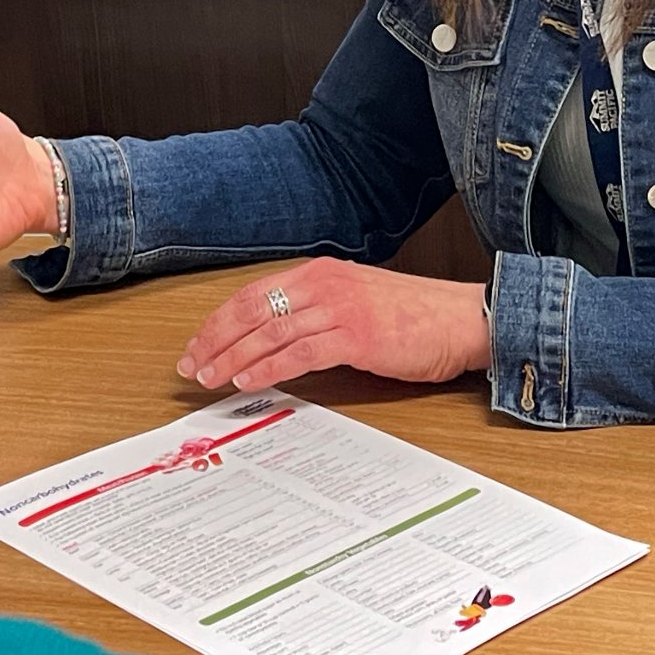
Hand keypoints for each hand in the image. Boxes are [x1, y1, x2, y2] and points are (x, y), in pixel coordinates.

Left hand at [176, 258, 490, 391]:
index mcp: (321, 273)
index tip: (198, 343)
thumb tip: (277, 337)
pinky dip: (266, 368)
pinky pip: (298, 353)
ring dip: (232, 356)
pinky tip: (247, 381)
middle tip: (190, 364)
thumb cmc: (417, 317)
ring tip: (210, 377)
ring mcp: (339, 308)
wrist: (464, 320)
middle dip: (214, 338)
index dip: (220, 320)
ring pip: (269, 332)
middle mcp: (324, 284)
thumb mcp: (357, 301)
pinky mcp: (355, 335)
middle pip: (252, 310)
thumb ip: (318, 310)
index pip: (253, 294)